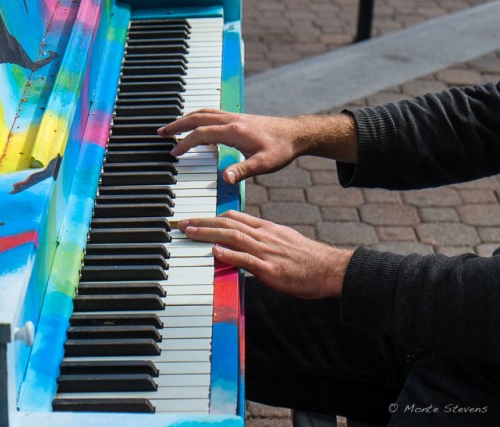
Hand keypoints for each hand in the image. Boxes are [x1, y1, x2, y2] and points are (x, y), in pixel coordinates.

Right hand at [158, 109, 357, 183]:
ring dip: (186, 119)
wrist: (296, 134)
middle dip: (177, 125)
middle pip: (197, 117)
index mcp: (234, 131)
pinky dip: (198, 118)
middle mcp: (232, 120)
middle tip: (160, 132)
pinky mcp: (238, 118)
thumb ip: (243, 170)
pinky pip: (212, 114)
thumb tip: (225, 178)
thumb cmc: (281, 149)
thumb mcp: (264, 164)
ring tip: (172, 127)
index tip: (173, 153)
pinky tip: (197, 126)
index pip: (202, 133)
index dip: (185, 143)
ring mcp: (234, 117)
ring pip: (204, 113)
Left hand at [179, 210, 352, 298]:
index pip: (233, 217)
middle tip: (181, 223)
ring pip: (232, 237)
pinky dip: (230, 254)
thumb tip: (239, 241)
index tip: (195, 219)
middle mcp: (263, 235)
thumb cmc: (306, 258)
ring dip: (208, 233)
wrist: (329, 268)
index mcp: (265, 229)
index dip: (211, 217)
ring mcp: (266, 251)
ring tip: (189, 232)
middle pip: (227, 223)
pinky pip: (247, 259)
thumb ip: (259, 239)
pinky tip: (215, 252)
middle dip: (202, 222)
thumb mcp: (282, 241)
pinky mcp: (270, 268)